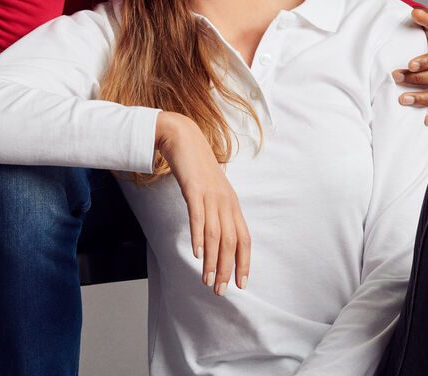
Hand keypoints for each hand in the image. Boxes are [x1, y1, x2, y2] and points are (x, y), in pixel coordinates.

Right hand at [156, 112, 249, 295]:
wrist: (183, 137)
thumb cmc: (196, 166)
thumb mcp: (211, 190)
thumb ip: (215, 210)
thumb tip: (214, 236)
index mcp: (231, 203)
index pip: (244, 237)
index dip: (244, 261)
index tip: (241, 283)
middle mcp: (225, 200)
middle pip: (230, 240)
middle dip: (226, 268)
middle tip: (220, 290)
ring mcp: (210, 194)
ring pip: (215, 233)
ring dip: (212, 259)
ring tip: (207, 280)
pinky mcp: (194, 188)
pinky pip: (198, 216)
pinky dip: (198, 235)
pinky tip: (195, 252)